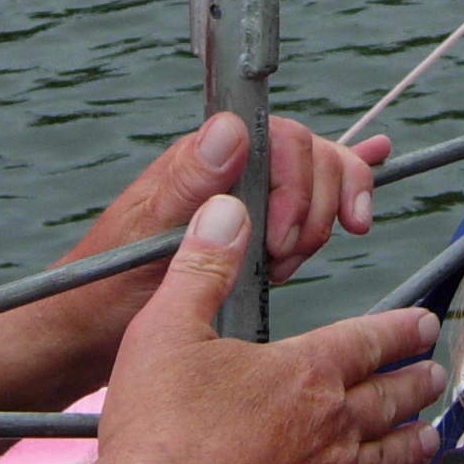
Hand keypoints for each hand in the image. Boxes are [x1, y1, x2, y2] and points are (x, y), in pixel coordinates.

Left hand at [93, 111, 387, 284]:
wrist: (87, 333)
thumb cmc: (100, 290)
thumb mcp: (141, 238)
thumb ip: (185, 184)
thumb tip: (231, 131)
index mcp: (203, 162)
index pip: (282, 139)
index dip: (297, 186)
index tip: (282, 241)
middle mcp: (231, 171)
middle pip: (312, 155)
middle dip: (313, 210)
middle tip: (284, 260)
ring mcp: (249, 197)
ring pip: (323, 176)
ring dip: (324, 221)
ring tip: (288, 264)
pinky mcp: (260, 226)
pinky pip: (313, 192)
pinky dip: (347, 180)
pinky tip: (376, 159)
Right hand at [93, 196, 444, 463]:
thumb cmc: (156, 438)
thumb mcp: (165, 332)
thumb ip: (202, 267)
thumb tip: (228, 208)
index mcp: (305, 373)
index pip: (372, 340)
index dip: (403, 330)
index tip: (425, 324)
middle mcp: (335, 428)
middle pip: (392, 398)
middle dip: (416, 381)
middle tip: (434, 374)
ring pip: (393, 456)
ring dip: (415, 438)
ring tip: (429, 430)